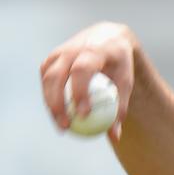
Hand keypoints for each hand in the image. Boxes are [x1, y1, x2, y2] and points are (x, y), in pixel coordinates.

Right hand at [40, 22, 137, 141]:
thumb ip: (121, 107)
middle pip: (57, 75)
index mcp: (96, 49)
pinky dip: (50, 99)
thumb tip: (114, 137)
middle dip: (58, 102)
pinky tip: (59, 116)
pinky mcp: (51, 59)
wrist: (107, 38)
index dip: (80, 91)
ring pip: (47, 79)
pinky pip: (46, 81)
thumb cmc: (120, 64)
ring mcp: (59, 52)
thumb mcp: (126, 82)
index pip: (82, 69)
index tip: (83, 114)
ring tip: (63, 127)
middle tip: (67, 125)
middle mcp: (74, 48)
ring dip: (51, 104)